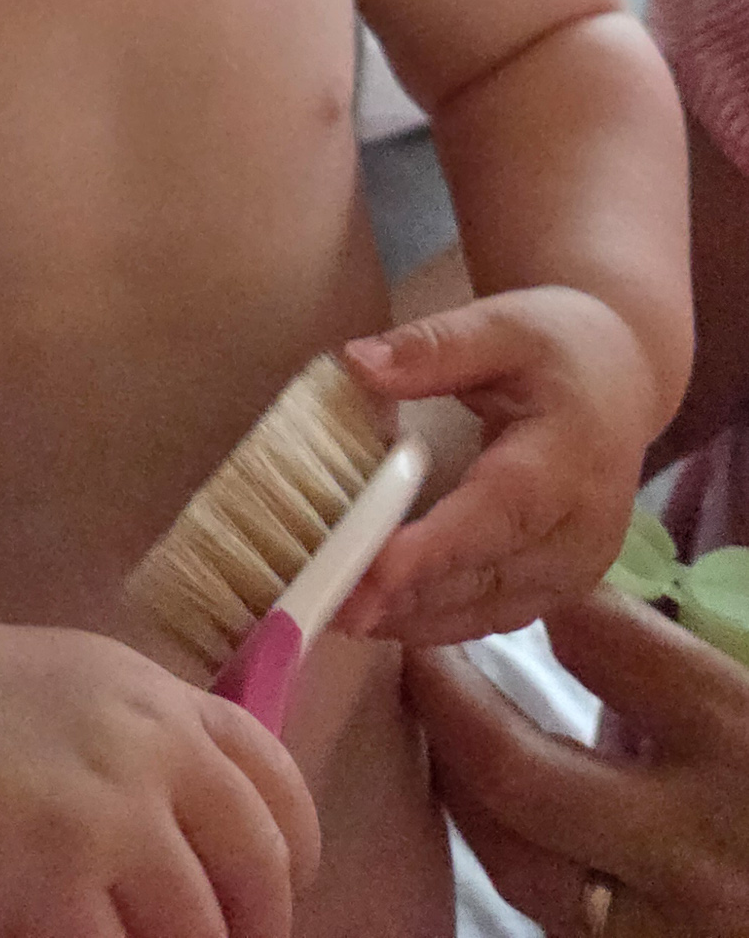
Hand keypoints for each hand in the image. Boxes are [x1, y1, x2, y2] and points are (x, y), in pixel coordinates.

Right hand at [0, 622, 318, 937]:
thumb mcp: (83, 687)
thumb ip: (152, 742)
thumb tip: (215, 832)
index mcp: (164, 701)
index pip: (279, 787)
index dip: (291, 861)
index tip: (267, 904)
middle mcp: (154, 752)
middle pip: (257, 873)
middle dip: (249, 933)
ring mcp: (108, 822)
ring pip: (198, 935)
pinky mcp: (52, 890)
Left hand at [337, 289, 652, 641]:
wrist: (620, 381)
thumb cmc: (556, 346)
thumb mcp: (500, 324)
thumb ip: (433, 346)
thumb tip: (357, 363)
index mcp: (569, 459)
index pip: (499, 512)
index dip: (436, 547)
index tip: (372, 570)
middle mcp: (581, 530)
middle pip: (487, 574)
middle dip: (405, 594)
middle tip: (325, 600)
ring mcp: (575, 569)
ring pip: (486, 607)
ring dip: (412, 617)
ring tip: (336, 613)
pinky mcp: (559, 587)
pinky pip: (493, 614)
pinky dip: (435, 621)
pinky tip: (380, 617)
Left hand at [407, 592, 748, 936]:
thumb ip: (680, 673)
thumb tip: (575, 608)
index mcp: (743, 746)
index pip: (609, 645)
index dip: (548, 604)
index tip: (520, 585)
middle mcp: (694, 848)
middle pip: (517, 769)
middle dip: (445, 702)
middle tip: (417, 649)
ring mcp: (657, 932)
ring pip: (511, 856)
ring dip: (457, 782)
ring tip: (436, 720)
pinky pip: (545, 915)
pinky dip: (507, 851)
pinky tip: (490, 805)